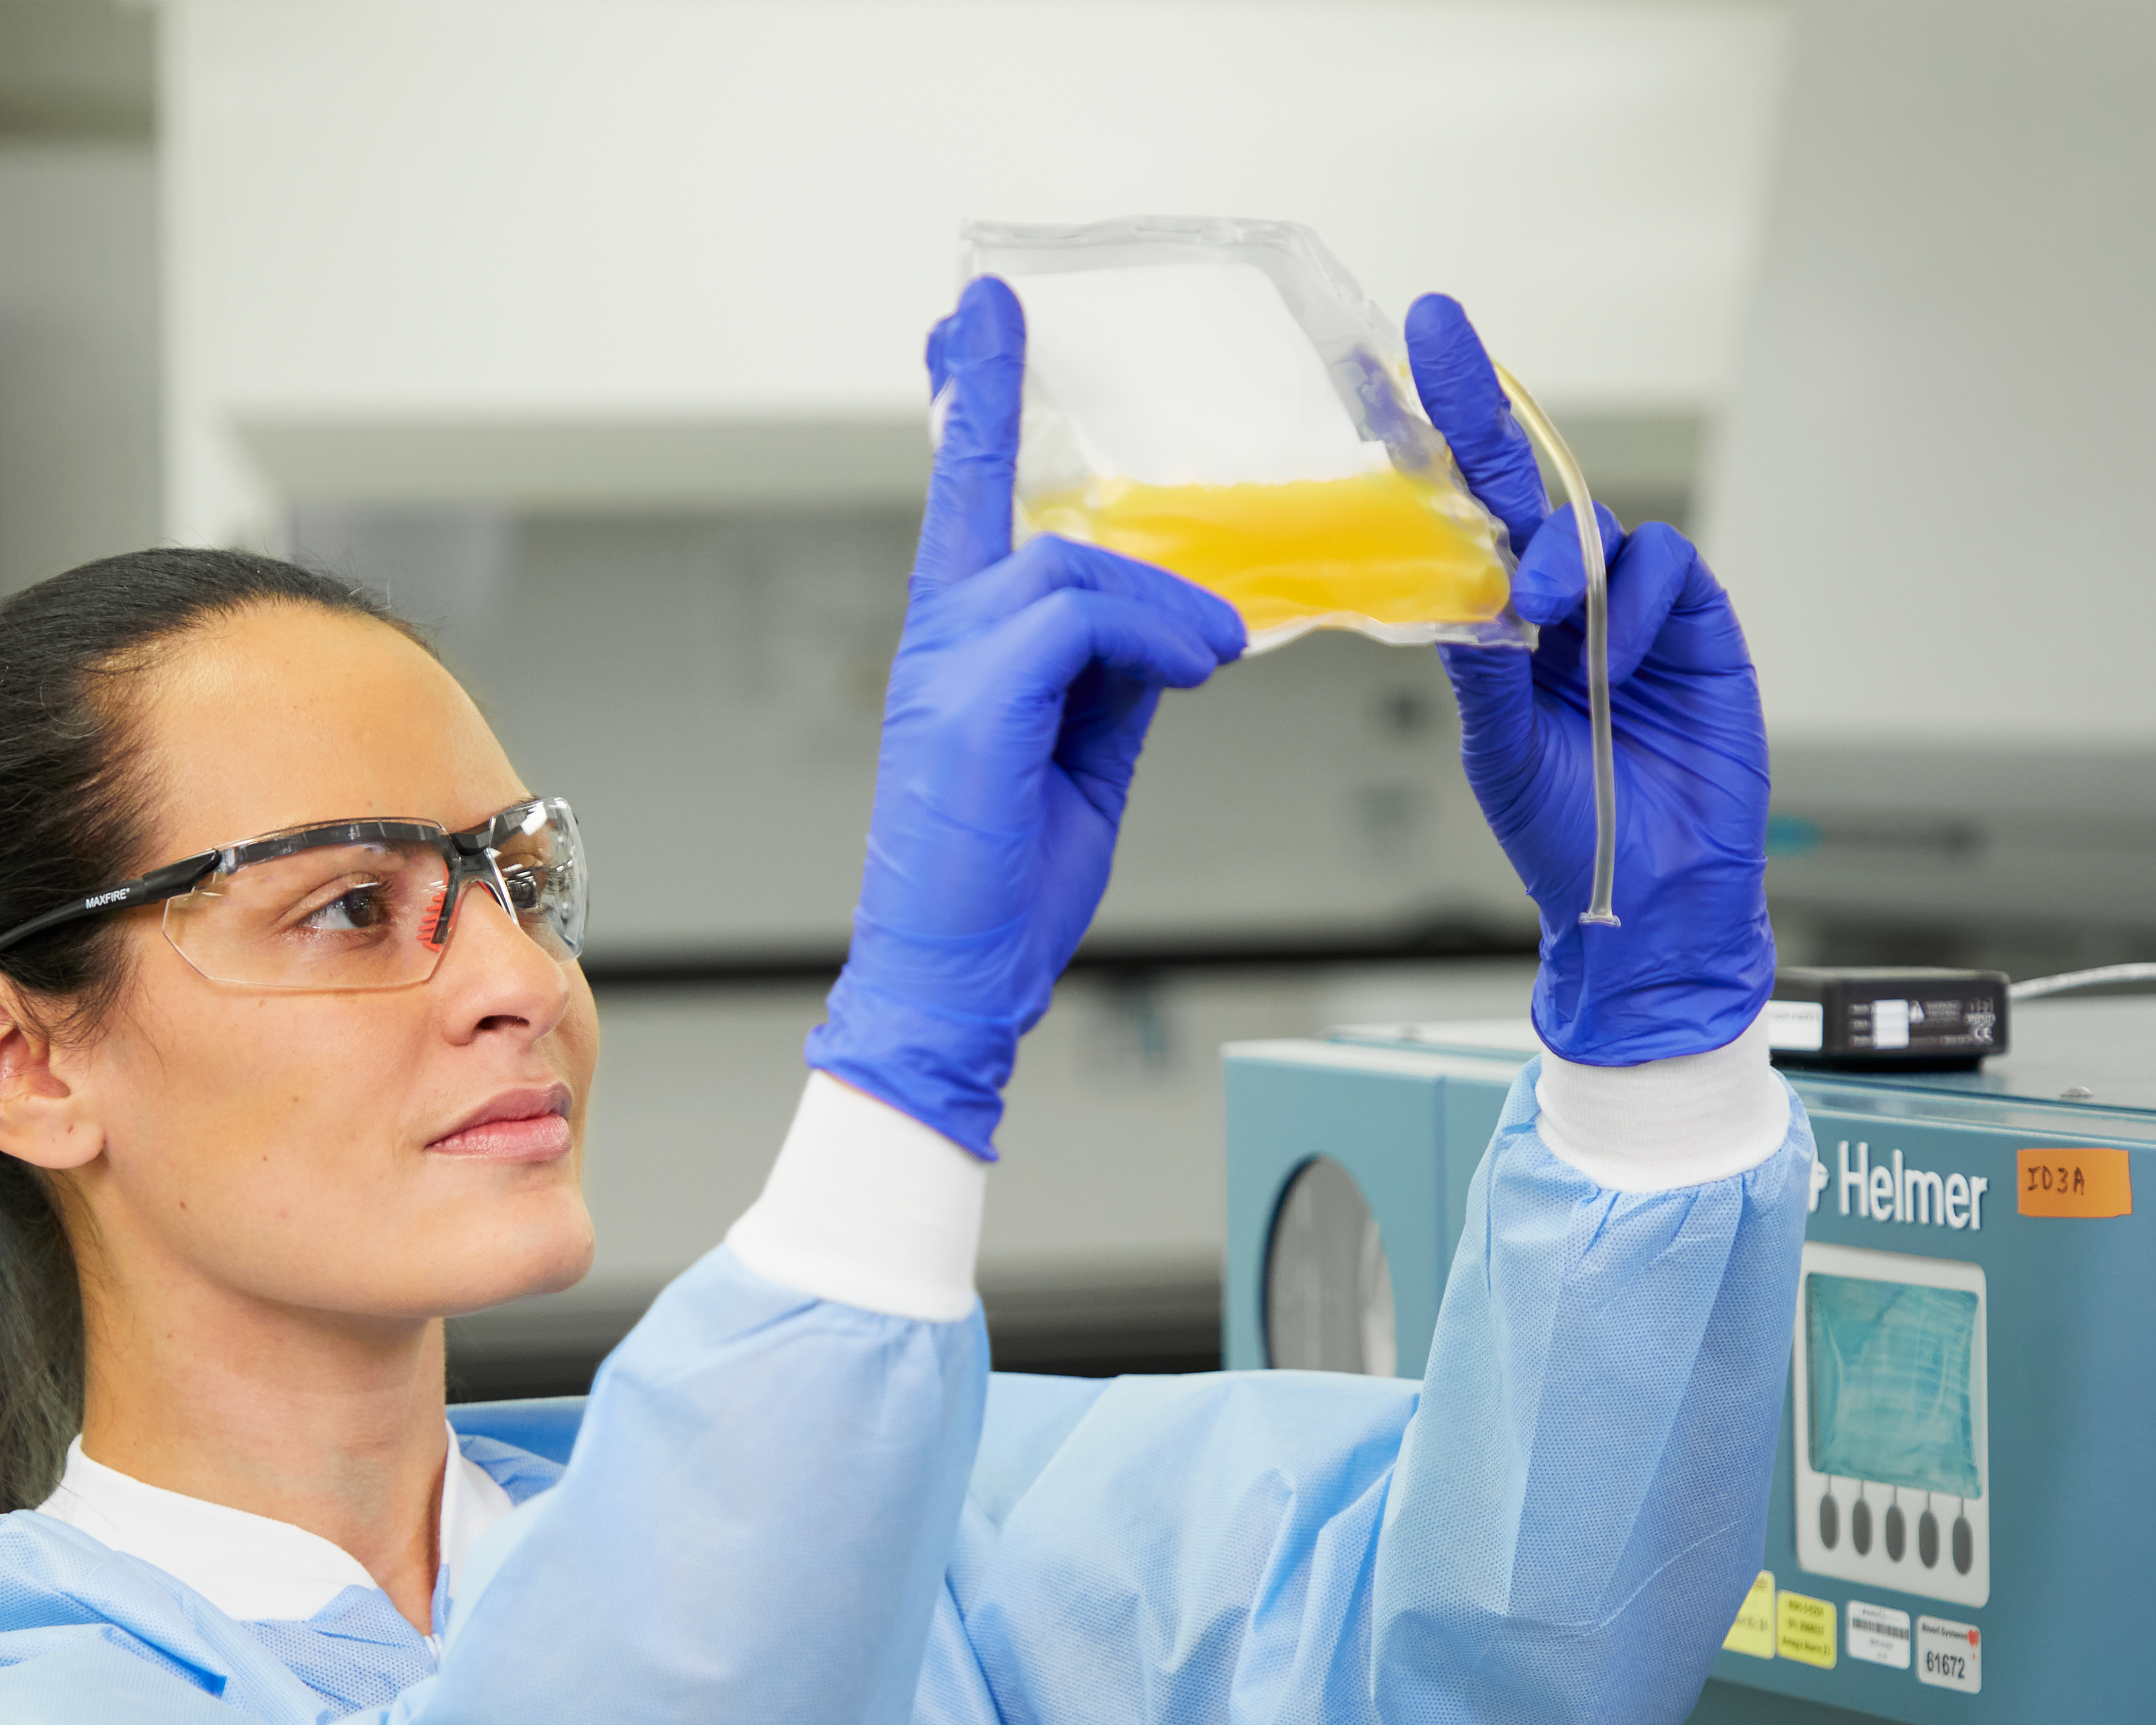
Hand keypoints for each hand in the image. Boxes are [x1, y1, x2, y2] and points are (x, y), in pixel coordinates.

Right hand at [806, 278, 1245, 1156]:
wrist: (956, 981)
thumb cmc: (1004, 884)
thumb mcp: (1081, 758)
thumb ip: (1110, 678)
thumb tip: (1173, 626)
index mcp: (956, 646)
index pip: (963, 495)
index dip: (972, 396)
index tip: (978, 313)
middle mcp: (938, 637)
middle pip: (1029, 519)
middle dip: (1084, 499)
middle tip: (1182, 575)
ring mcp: (948, 664)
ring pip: (1075, 568)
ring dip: (1169, 610)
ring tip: (1217, 660)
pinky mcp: (976, 700)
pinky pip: (1083, 620)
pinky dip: (1153, 639)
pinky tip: (1192, 671)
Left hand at [1407, 293, 1774, 1065]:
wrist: (1652, 896)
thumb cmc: (1568, 833)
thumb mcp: (1500, 748)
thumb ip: (1484, 664)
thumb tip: (1462, 588)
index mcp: (1500, 629)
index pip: (1461, 520)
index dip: (1431, 444)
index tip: (1390, 368)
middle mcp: (1560, 605)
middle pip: (1520, 489)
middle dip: (1478, 413)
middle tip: (1440, 339)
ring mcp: (1627, 609)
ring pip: (1593, 527)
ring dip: (1565, 557)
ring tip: (1550, 619)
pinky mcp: (1694, 621)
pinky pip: (1662, 566)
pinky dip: (1631, 600)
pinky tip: (1611, 655)